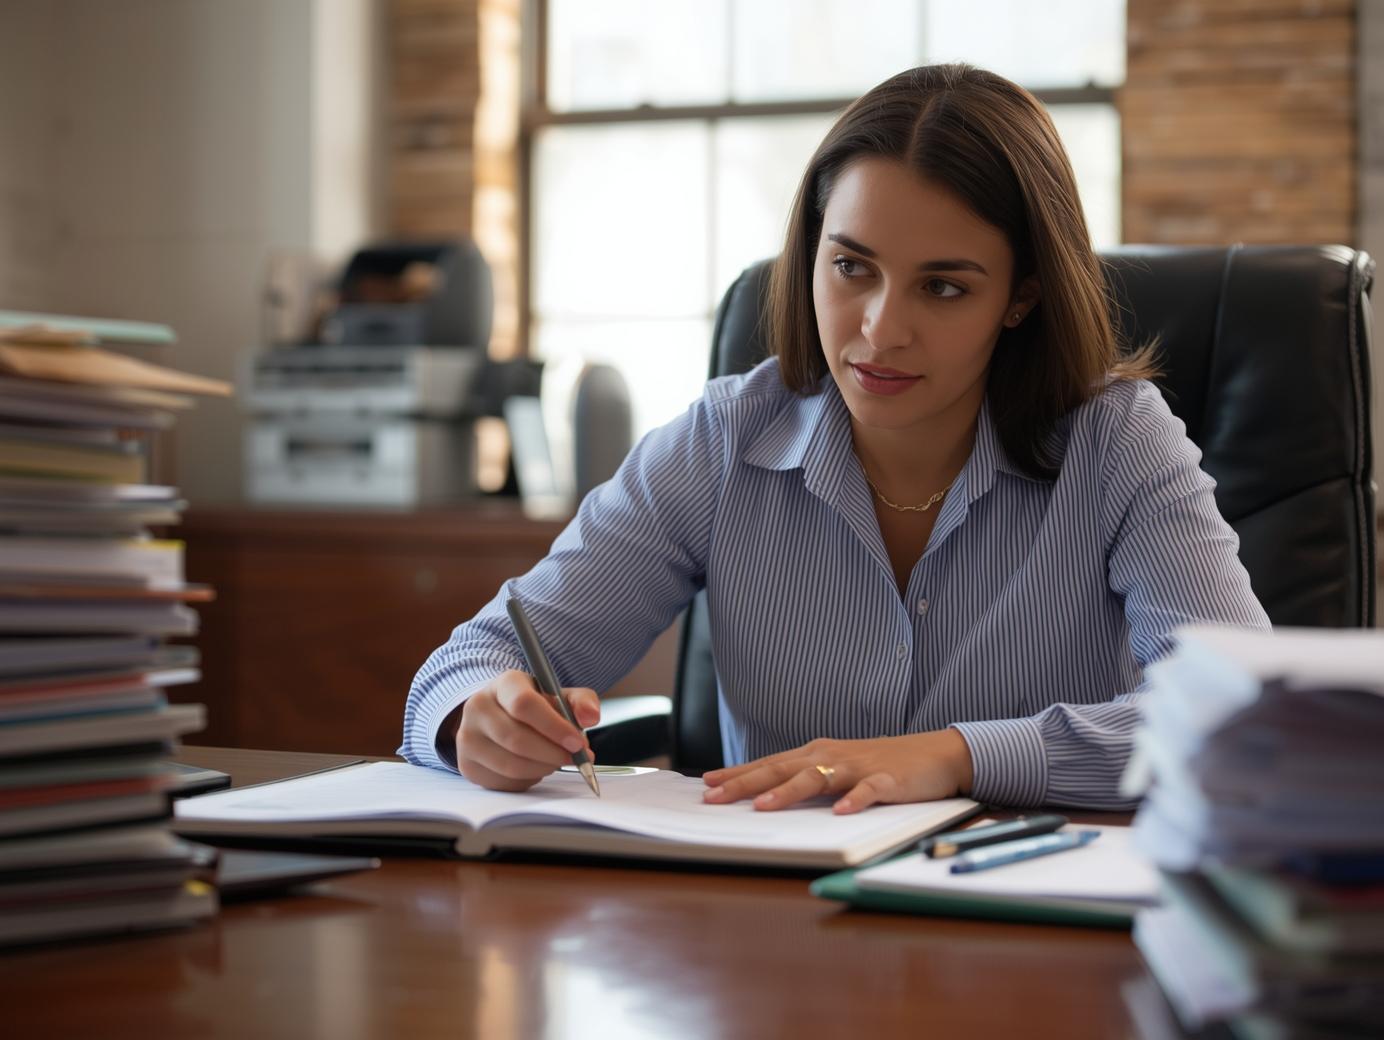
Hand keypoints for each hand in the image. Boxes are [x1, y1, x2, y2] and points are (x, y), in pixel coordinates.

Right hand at [452, 670, 599, 791]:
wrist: (500, 717)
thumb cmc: (535, 707)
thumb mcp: (559, 696)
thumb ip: (581, 702)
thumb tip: (591, 717)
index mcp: (503, 684)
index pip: (524, 704)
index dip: (554, 727)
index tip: (578, 742)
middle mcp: (478, 707)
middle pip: (517, 739)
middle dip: (553, 754)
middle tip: (576, 758)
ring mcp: (467, 737)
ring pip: (511, 764)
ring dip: (543, 768)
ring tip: (555, 760)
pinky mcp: (467, 764)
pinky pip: (504, 781)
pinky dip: (528, 779)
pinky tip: (535, 766)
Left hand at [701, 730, 973, 813]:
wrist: (937, 754)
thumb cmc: (882, 763)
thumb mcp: (838, 768)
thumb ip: (806, 778)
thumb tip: (766, 793)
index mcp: (817, 753)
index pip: (769, 764)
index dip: (738, 774)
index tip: (707, 785)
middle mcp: (831, 755)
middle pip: (782, 768)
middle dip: (746, 783)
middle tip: (714, 797)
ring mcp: (859, 767)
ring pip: (818, 777)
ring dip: (789, 791)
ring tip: (764, 805)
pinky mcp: (888, 779)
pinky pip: (869, 791)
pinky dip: (855, 800)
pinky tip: (841, 812)